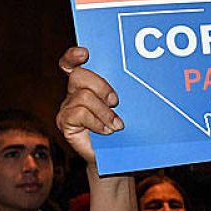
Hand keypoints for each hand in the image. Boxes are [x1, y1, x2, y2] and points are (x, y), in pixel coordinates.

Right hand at [56, 47, 122, 167]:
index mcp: (89, 83)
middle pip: (79, 75)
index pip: (73, 63)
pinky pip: (79, 114)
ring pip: (83, 96)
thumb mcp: (130, 108)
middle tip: (116, 101)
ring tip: (116, 125)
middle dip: (101, 86)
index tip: (85, 53)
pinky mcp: (65, 122)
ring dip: (104, 111)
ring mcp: (68, 107)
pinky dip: (96, 122)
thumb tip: (145, 78)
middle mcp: (75, 92)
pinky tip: (106, 131)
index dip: (74, 55)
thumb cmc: (125, 129)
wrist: (117, 157)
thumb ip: (128, 92)